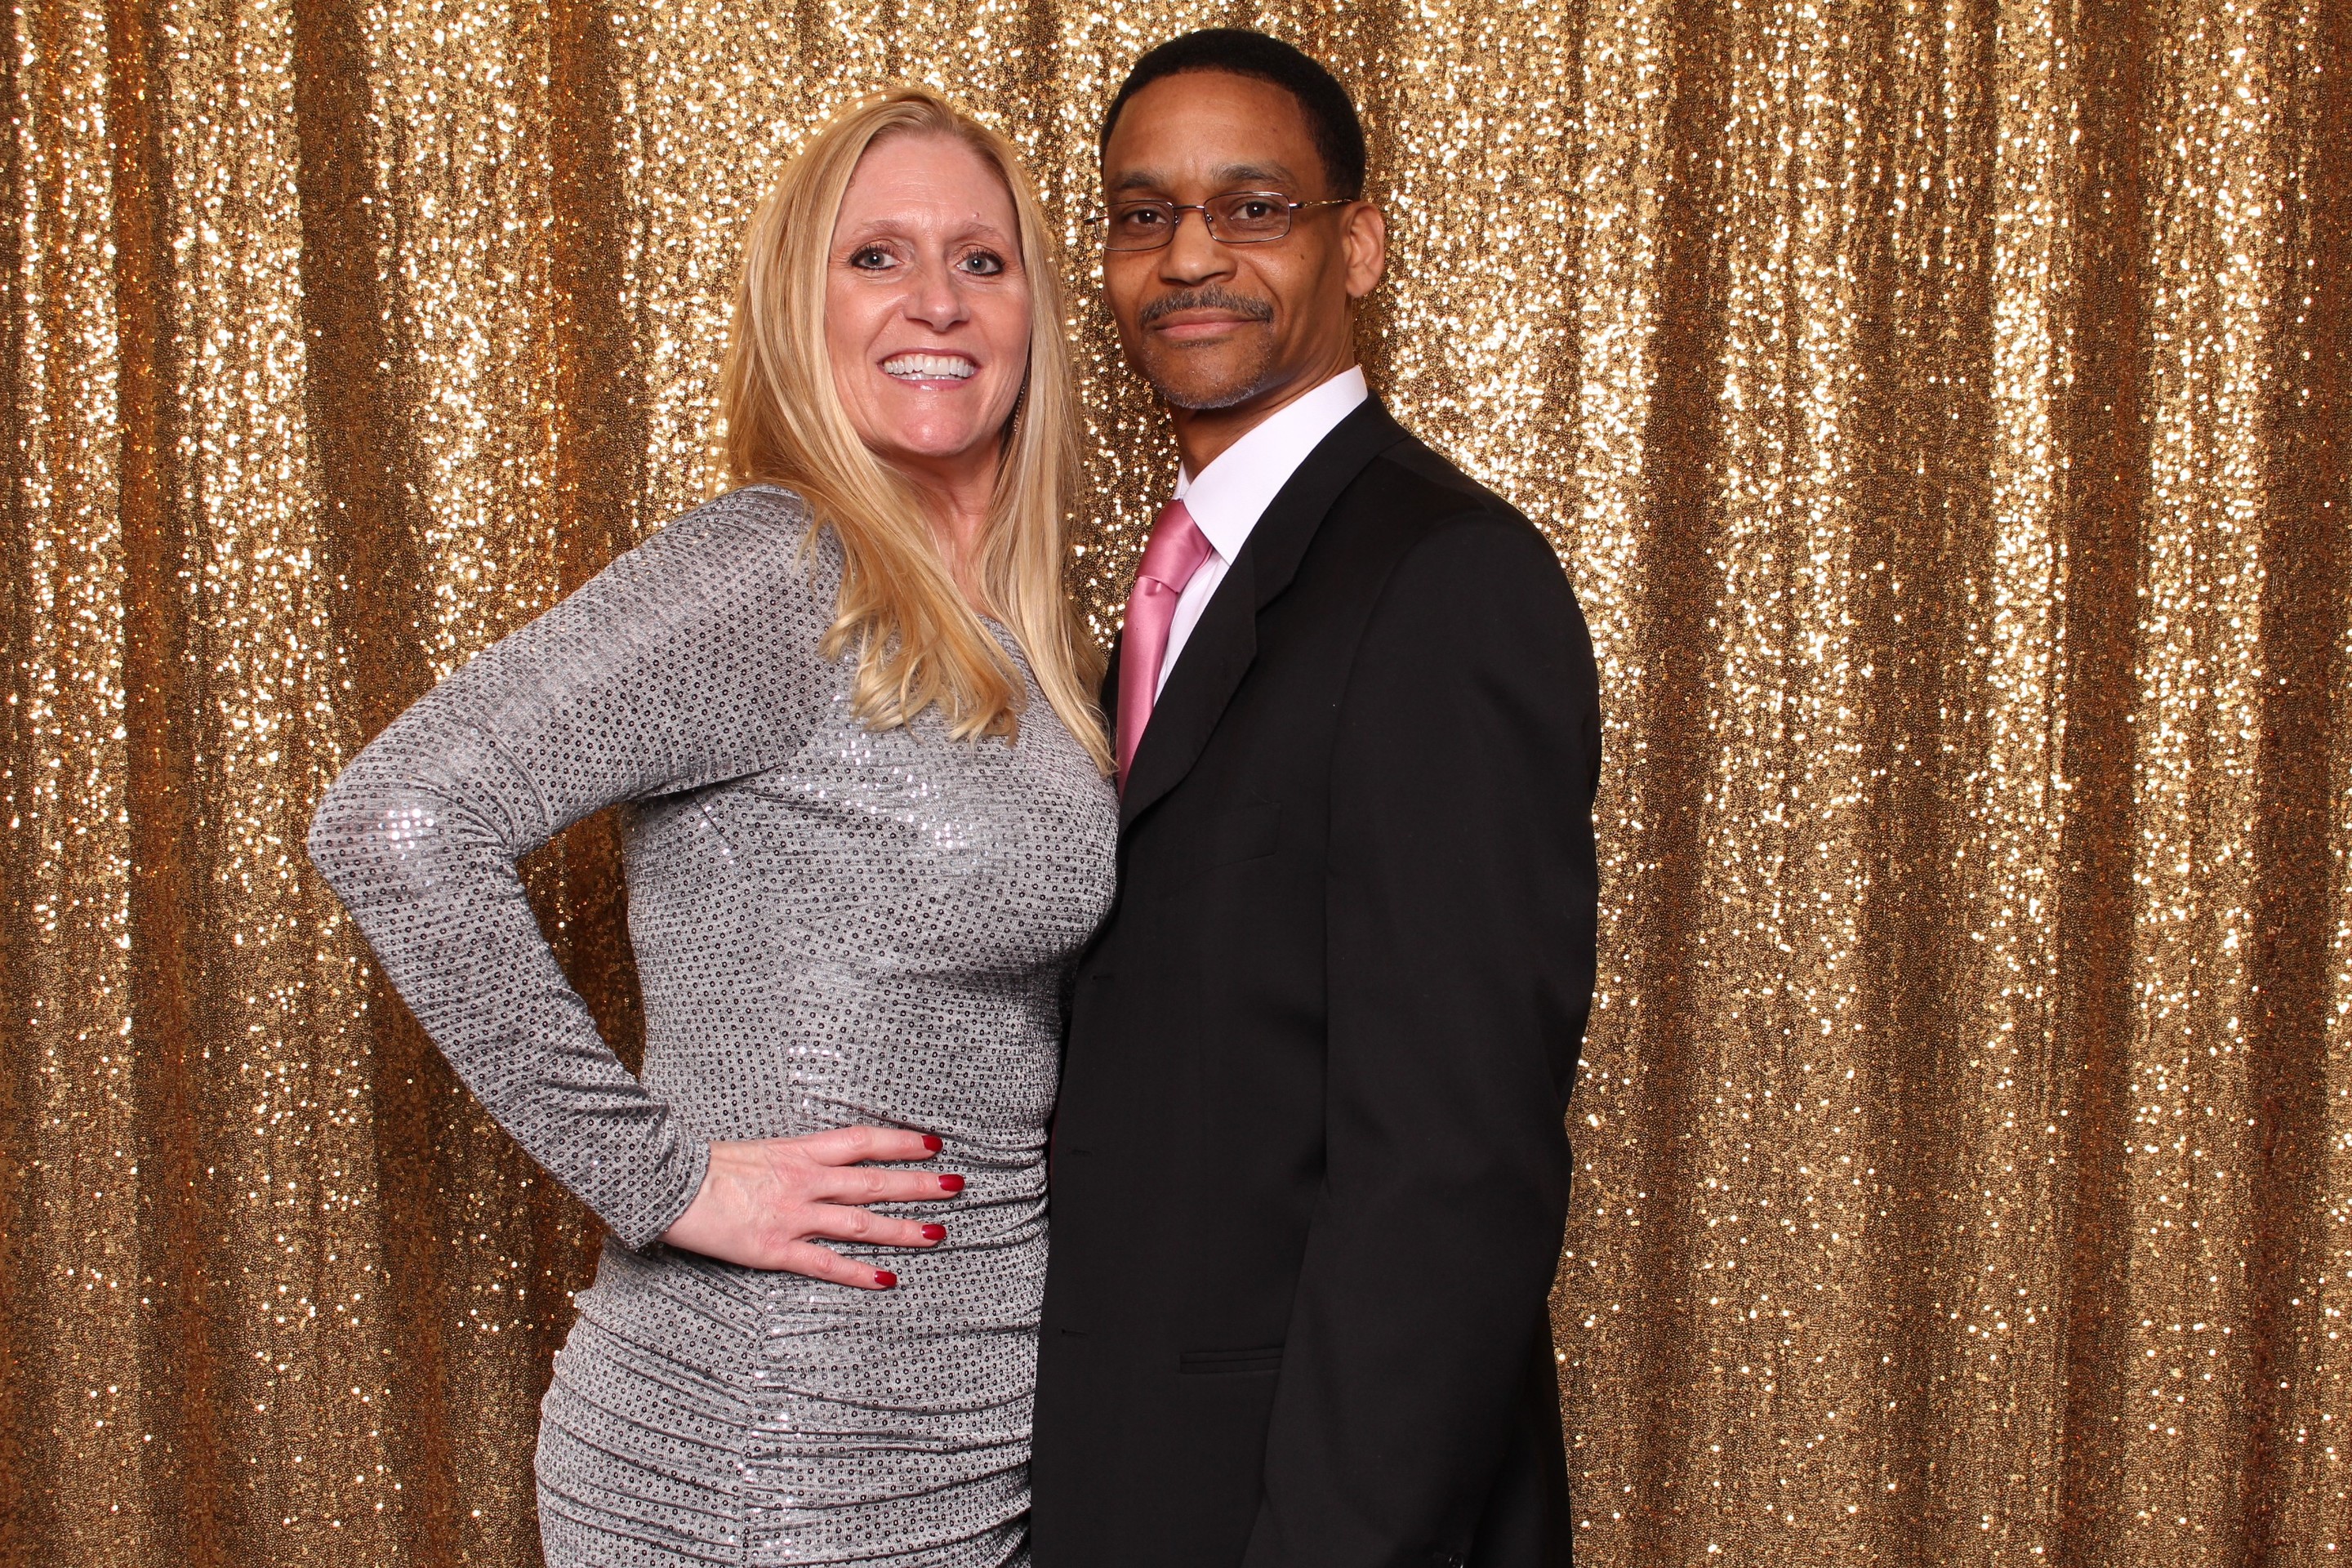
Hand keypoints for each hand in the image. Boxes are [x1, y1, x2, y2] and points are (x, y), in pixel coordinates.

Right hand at [660, 1127, 964, 1288]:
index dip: (900, 1141)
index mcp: (799, 1151)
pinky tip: (887, 1278)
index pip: (862, 1141)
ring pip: (860, 1222)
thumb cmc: (707, 1166)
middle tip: (956, 1185)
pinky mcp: (777, 1250)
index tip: (932, 1143)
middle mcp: (805, 1181)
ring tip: (938, 1233)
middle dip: (919, 1184)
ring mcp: (794, 1216)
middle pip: (874, 1181)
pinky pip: (827, 1264)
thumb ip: (791, 1158)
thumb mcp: (758, 1149)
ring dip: (902, 1228)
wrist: (669, 1186)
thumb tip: (819, 1161)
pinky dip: (859, 1273)